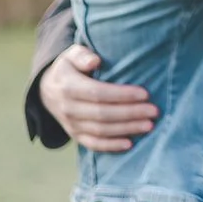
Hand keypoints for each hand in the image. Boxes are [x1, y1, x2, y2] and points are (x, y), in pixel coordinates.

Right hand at [38, 44, 157, 152]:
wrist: (48, 90)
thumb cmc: (69, 68)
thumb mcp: (71, 55)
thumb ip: (82, 55)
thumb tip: (95, 61)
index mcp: (68, 86)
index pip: (98, 93)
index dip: (122, 95)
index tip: (145, 94)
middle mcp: (68, 108)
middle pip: (102, 114)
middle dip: (131, 113)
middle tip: (154, 111)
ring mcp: (71, 124)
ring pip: (101, 131)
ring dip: (126, 129)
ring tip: (149, 125)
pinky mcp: (75, 135)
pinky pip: (93, 145)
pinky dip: (111, 146)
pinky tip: (130, 144)